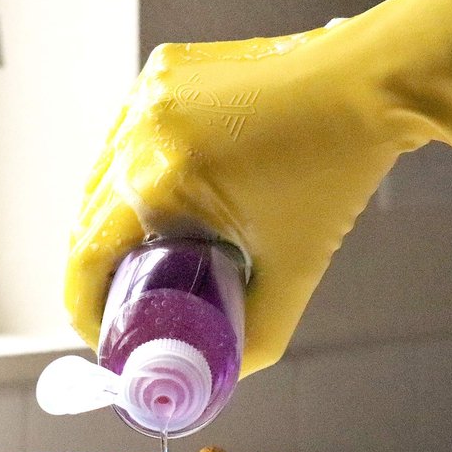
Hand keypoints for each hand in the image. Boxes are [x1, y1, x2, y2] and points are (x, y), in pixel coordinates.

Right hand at [66, 0, 451, 375]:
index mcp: (161, 177)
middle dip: (95, 275)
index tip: (100, 336)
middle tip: (124, 306)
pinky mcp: (159, 78)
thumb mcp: (295, 267)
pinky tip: (152, 205)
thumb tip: (225, 373)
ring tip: (139, 259)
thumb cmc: (338, 166)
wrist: (370, 85)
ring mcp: (146, 96)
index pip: (86, 256)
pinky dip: (127, 184)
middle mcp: (140, 130)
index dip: (82, 307)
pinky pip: (120, 147)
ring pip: (97, 184)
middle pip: (85, 223)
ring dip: (108, 228)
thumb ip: (258, 333)